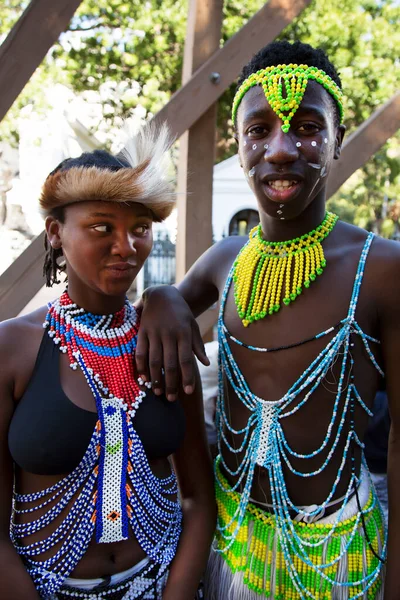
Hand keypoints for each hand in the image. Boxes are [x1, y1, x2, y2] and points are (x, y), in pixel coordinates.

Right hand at [135, 286, 209, 400]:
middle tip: (171, 399)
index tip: (188, 392)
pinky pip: (140, 352)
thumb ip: (197, 345)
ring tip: (157, 392)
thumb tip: (205, 364)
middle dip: (171, 383)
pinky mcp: (142, 331)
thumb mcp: (192, 325)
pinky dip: (140, 366)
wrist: (161, 293)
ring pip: (154, 360)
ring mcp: (154, 333)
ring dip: (155, 378)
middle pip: (169, 364)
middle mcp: (169, 334)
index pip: (186, 360)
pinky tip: (143, 378)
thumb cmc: (180, 311)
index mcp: (184, 333)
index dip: (187, 377)